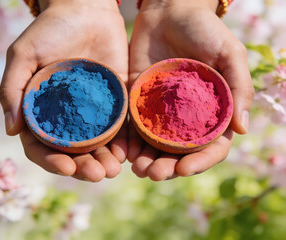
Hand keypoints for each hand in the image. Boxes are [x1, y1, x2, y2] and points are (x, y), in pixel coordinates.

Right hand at [0, 0, 127, 180]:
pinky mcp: (117, 101)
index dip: (51, 160)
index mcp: (44, 111)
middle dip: (84, 166)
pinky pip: (120, 125)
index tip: (66, 168)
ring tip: (113, 169)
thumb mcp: (24, 55)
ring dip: (105, 159)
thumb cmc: (51, 30)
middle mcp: (69, 116)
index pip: (43, 144)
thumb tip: (11, 131)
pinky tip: (128, 151)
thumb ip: (13, 90)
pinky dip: (124, 141)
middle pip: (74, 151)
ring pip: (99, 143)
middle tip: (97, 175)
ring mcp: (94, 111)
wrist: (86, 10)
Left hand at [128, 0, 253, 179]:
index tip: (184, 169)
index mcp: (212, 111)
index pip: (211, 145)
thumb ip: (239, 88)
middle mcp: (187, 117)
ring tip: (137, 169)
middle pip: (180, 152)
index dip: (200, 161)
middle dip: (168, 166)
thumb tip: (242, 130)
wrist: (170, 11)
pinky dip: (129, 141)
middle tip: (154, 174)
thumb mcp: (229, 54)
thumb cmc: (204, 29)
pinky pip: (134, 125)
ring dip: (147, 159)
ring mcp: (162, 111)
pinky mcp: (139, 100)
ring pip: (155, 144)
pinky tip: (123, 151)